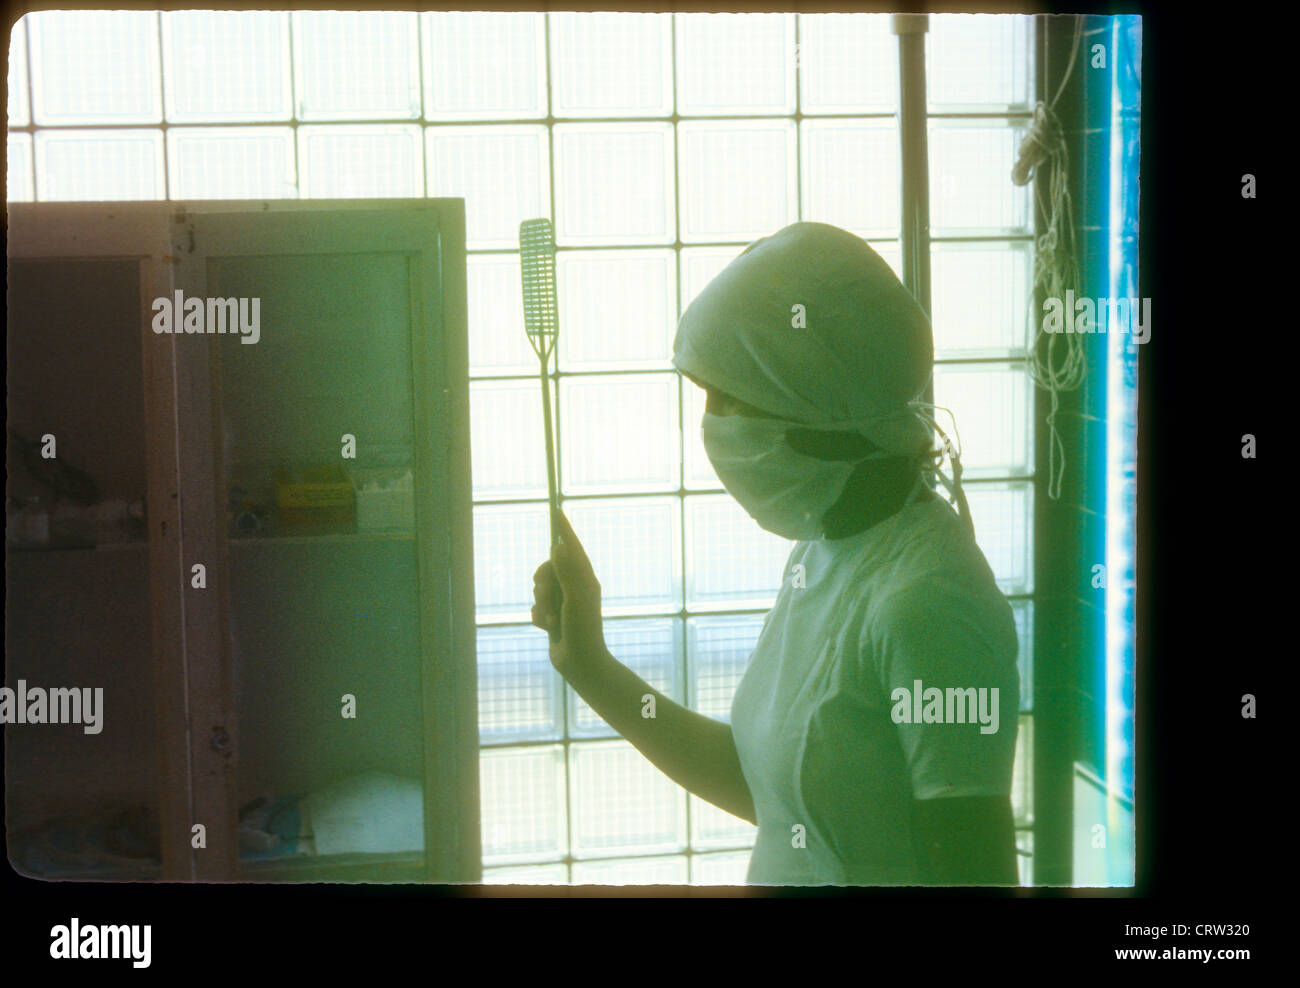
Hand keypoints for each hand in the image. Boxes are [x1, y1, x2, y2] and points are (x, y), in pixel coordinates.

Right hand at [531, 510, 606, 675]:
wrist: (580, 664)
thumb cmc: (583, 631)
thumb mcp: (576, 599)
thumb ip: (567, 572)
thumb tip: (560, 546)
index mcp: (585, 579)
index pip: (572, 548)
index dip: (564, 530)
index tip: (557, 511)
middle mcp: (575, 587)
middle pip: (548, 568)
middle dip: (542, 581)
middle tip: (546, 593)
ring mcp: (563, 602)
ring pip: (539, 589)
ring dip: (542, 605)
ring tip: (553, 620)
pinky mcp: (553, 616)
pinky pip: (535, 607)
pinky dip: (539, 617)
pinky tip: (549, 629)